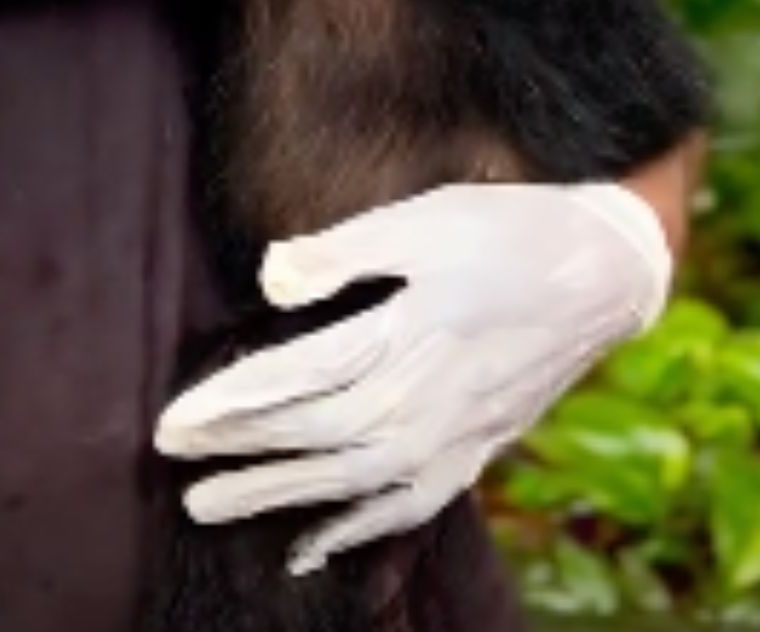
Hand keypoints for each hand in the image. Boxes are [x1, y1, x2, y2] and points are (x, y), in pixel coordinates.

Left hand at [156, 181, 670, 573]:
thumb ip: (340, 252)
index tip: (171, 420)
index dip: (229, 403)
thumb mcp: (418, 220)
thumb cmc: (501, 232)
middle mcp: (422, 404)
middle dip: (235, 449)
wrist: (600, 272)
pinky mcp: (473, 452)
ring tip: (207, 506)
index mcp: (403, 340)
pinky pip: (404, 506)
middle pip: (310, 437)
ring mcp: (450, 438)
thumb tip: (269, 279)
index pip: (296, 382)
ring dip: (274, 494)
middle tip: (168, 456)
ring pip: (347, 481)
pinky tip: (310, 549)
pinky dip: (354, 531)